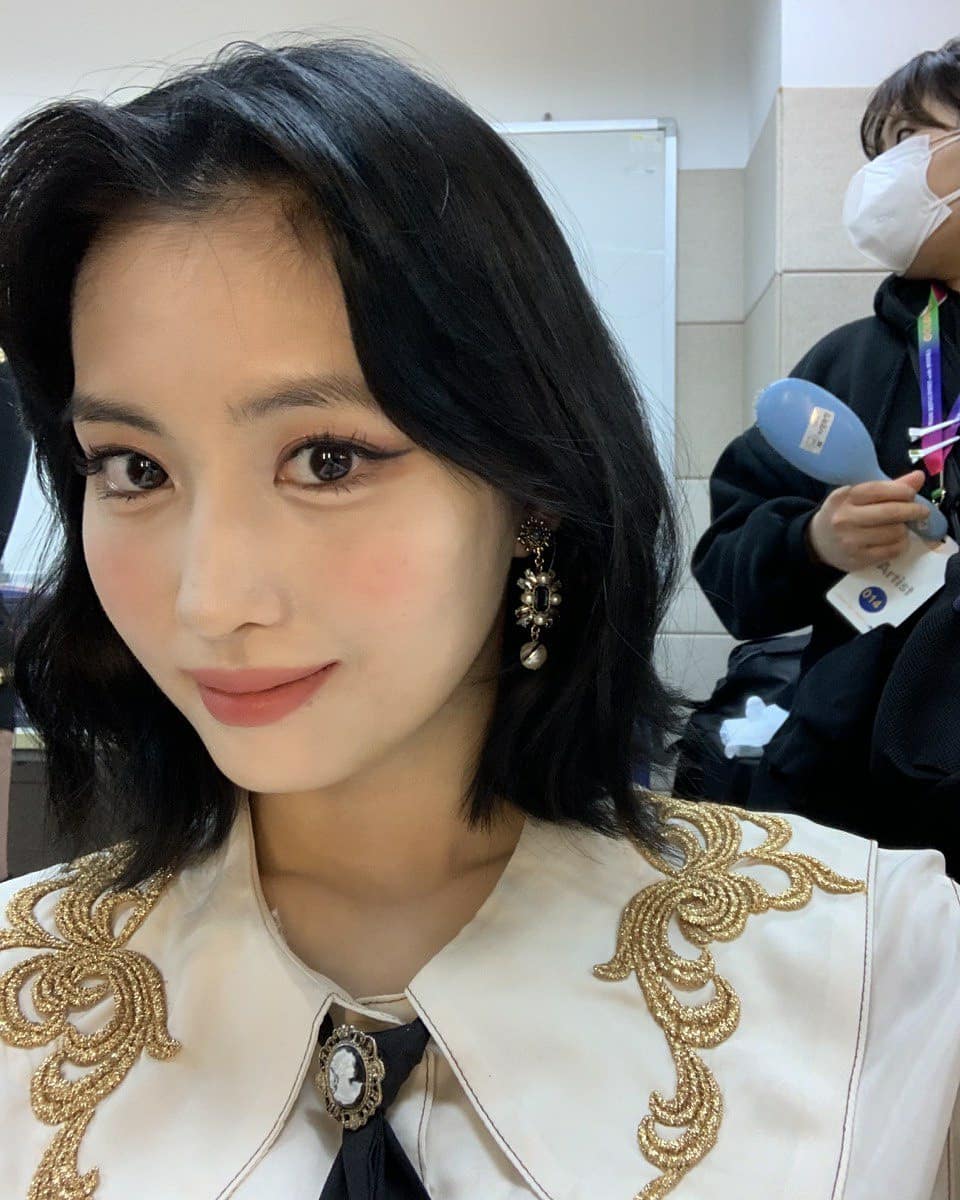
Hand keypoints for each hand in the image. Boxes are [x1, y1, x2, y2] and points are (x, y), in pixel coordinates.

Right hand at [806, 470, 928, 572]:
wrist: (817, 543)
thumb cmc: (842, 514)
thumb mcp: (855, 496)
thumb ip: (887, 487)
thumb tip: (918, 477)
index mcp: (844, 497)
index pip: (879, 490)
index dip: (902, 491)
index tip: (911, 494)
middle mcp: (845, 518)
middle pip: (891, 512)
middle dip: (913, 510)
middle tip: (921, 511)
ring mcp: (851, 541)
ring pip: (895, 532)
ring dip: (905, 529)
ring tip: (901, 527)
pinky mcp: (858, 559)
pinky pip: (892, 550)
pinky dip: (901, 544)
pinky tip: (896, 540)